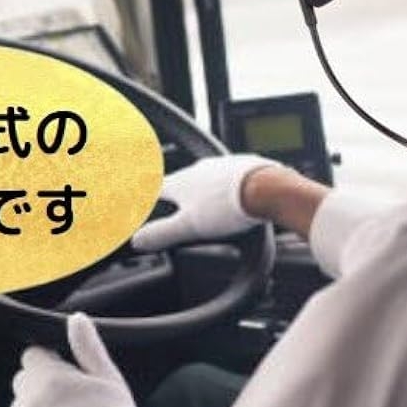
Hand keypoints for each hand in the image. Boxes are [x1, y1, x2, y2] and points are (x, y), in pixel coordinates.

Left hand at [10, 312, 138, 406]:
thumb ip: (87, 346)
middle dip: (40, 384)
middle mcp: (28, 397)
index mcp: (47, 375)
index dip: (50, 363)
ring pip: (20, 405)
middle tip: (68, 399)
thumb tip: (76, 318)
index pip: (33, 355)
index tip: (68, 375)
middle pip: (24, 379)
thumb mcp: (107, 377)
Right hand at [131, 154, 278, 250]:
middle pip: (181, 182)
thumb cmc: (229, 207)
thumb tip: (137, 240)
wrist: (269, 189)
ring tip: (208, 209)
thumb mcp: (188, 227)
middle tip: (177, 210)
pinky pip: (229, 176)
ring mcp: (222, 165)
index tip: (141, 198)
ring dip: (204, 191)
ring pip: (206, 178)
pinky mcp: (245, 166)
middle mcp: (199, 169)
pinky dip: (226, 188)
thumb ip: (161, 234)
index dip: (146, 195)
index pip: (156, 187)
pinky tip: (233, 200)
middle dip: (178, 195)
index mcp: (181, 182)